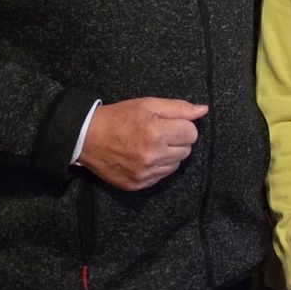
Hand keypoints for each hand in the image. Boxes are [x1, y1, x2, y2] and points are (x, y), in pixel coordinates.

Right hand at [77, 97, 205, 190]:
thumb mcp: (148, 104)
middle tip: (158, 134)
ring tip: (149, 145)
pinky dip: (157, 167)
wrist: (87, 138)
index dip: (182, 126)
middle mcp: (153, 155)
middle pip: (186, 150)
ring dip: (168, 155)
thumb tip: (203, 110)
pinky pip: (161, 177)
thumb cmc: (119, 118)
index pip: (192, 133)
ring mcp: (145, 173)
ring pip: (176, 165)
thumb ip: (178, 108)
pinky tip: (143, 157)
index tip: (169, 124)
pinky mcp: (138, 184)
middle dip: (177, 141)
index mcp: (157, 132)